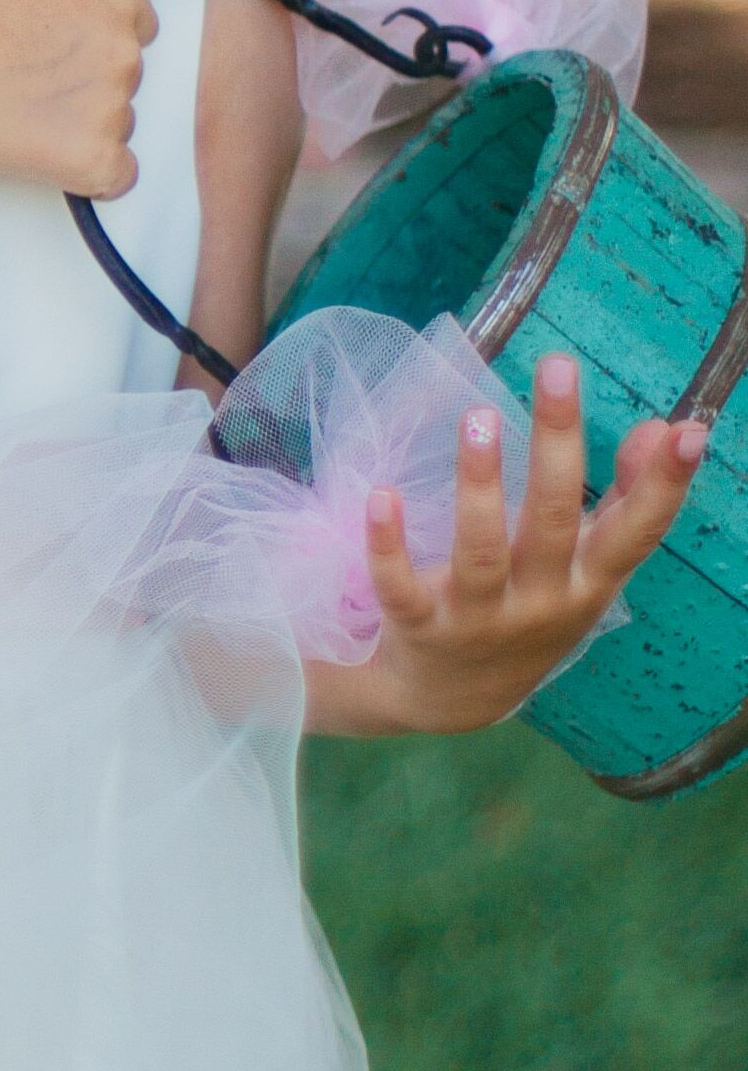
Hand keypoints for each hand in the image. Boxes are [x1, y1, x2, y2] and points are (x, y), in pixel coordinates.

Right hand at [0, 0, 154, 196]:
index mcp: (110, 2)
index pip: (137, 22)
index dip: (93, 31)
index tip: (57, 44)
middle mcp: (120, 55)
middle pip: (126, 72)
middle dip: (85, 75)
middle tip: (27, 75)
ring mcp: (110, 110)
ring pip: (118, 120)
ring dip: (82, 120)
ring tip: (21, 109)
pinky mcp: (92, 160)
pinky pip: (118, 174)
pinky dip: (90, 169)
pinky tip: (49, 151)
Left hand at [346, 353, 703, 732]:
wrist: (455, 703)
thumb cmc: (530, 613)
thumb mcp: (586, 569)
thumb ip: (624, 501)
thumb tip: (666, 427)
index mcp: (588, 582)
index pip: (636, 532)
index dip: (664, 486)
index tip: (688, 433)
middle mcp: (541, 602)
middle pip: (553, 520)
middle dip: (558, 443)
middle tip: (557, 368)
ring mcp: (479, 619)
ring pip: (481, 552)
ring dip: (479, 484)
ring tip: (479, 416)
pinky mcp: (420, 629)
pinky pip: (401, 588)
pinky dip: (389, 545)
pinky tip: (382, 496)